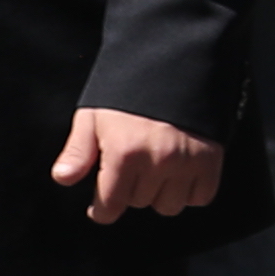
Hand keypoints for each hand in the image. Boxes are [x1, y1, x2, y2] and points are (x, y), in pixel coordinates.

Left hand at [51, 106, 226, 222]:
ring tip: (155, 172)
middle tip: (130, 170)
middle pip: (139, 203)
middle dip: (130, 192)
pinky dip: (189, 192)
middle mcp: (157, 162)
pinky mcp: (211, 161)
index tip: (100, 209)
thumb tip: (63, 179)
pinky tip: (179, 175)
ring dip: (160, 195)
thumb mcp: (94, 116)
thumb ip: (78, 151)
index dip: (101, 211)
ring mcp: (187, 163)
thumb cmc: (128, 91)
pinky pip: (200, 197)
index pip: (110, 204)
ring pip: (169, 206)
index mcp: (124, 153)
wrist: (176, 65)